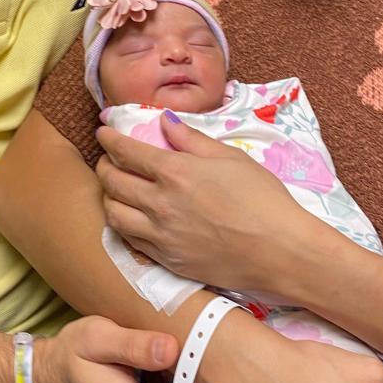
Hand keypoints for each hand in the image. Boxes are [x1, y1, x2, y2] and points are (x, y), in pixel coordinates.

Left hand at [96, 114, 344, 297]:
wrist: (279, 251)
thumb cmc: (262, 199)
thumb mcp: (230, 158)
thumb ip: (192, 139)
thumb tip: (165, 121)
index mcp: (175, 173)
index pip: (127, 151)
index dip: (109, 139)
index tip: (102, 132)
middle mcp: (159, 204)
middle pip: (112, 182)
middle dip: (104, 165)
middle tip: (108, 159)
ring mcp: (160, 236)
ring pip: (113, 214)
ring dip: (108, 197)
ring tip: (115, 189)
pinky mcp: (167, 260)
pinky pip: (130, 240)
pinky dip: (122, 224)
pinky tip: (130, 217)